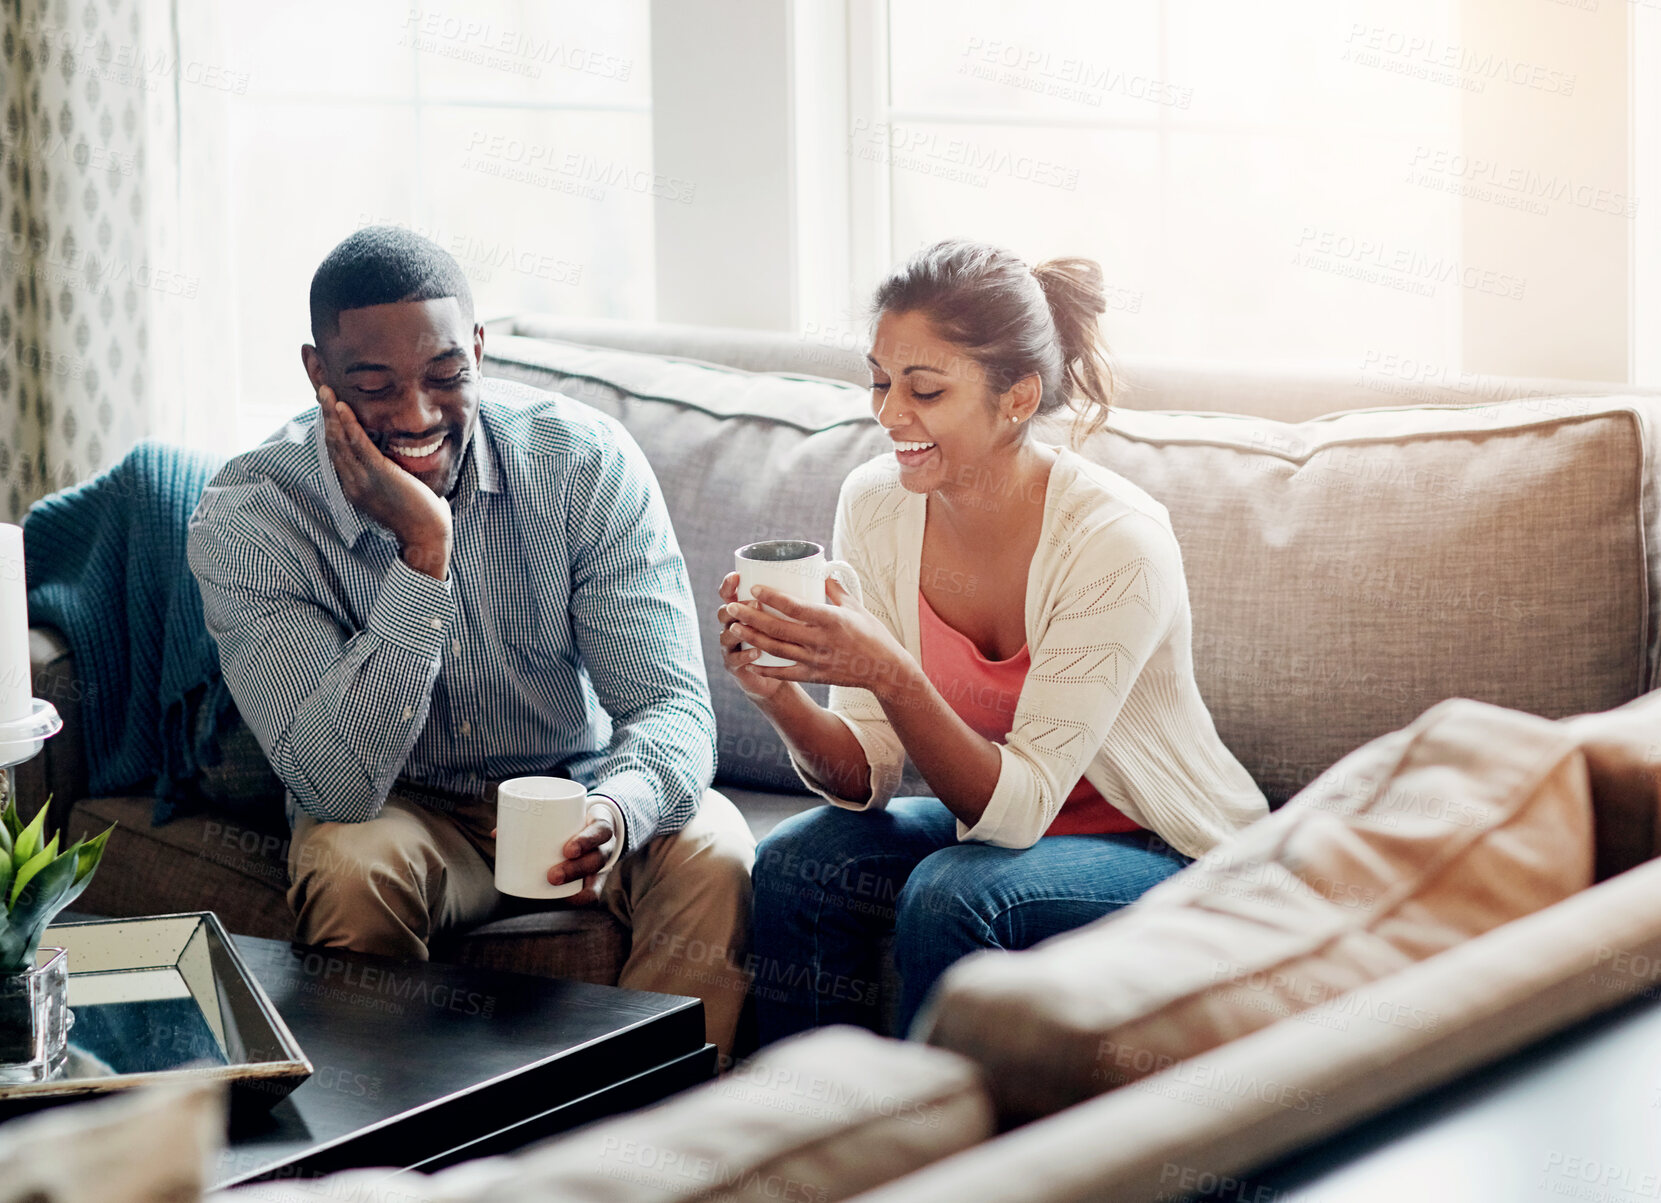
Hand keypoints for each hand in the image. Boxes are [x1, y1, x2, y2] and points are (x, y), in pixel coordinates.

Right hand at [319, 386, 452, 578]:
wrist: (426, 537)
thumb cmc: (418, 517)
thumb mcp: (394, 494)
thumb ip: (388, 477)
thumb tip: (398, 463)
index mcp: (354, 488)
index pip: (337, 454)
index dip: (330, 430)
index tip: (327, 410)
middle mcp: (352, 483)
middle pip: (333, 443)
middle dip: (326, 415)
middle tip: (321, 391)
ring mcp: (363, 480)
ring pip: (340, 441)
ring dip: (332, 413)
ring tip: (326, 391)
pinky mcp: (378, 474)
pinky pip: (359, 445)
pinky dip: (349, 424)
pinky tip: (341, 407)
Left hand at [488, 807, 616, 906]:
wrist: (600, 827)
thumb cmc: (575, 822)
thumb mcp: (565, 815)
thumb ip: (535, 819)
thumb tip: (496, 833)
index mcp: (600, 826)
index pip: (601, 831)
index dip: (586, 841)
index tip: (567, 850)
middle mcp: (605, 846)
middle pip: (597, 859)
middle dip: (575, 869)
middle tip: (552, 876)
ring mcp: (602, 864)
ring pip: (595, 877)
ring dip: (574, 884)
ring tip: (553, 888)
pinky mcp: (598, 878)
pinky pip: (594, 892)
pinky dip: (581, 898)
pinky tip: (568, 903)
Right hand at [717, 572, 789, 702]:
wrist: (770, 672)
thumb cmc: (781, 637)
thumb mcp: (787, 615)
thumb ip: (801, 595)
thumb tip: (823, 574)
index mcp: (740, 609)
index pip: (728, 594)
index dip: (729, 585)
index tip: (737, 576)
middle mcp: (730, 626)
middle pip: (725, 613)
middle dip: (738, 607)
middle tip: (757, 604)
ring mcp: (730, 647)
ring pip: (728, 636)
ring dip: (742, 630)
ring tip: (753, 625)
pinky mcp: (735, 666)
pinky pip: (737, 660)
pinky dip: (746, 656)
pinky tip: (757, 653)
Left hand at [722, 578, 914, 701]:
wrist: (884, 670)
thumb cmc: (873, 635)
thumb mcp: (856, 608)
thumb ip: (835, 590)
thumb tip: (821, 573)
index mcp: (831, 620)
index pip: (794, 607)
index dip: (771, 597)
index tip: (754, 588)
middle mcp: (820, 641)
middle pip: (777, 628)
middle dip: (750, 616)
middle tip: (731, 606)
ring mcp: (815, 660)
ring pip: (776, 649)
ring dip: (752, 637)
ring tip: (733, 627)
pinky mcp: (814, 675)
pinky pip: (785, 672)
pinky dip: (766, 668)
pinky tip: (750, 661)